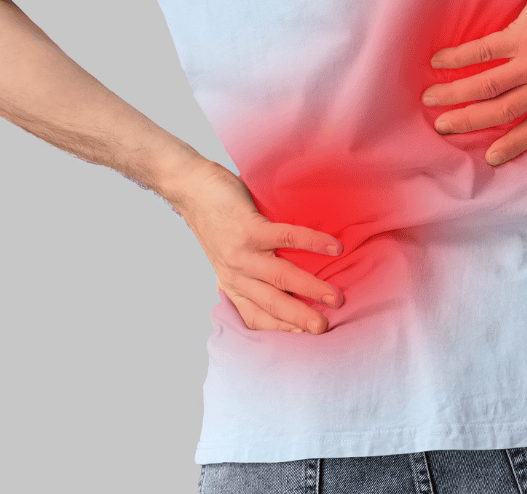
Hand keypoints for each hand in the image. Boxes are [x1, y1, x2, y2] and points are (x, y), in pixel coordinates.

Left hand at [169, 159, 343, 333]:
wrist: (192, 190)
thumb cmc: (217, 222)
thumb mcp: (227, 257)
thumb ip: (248, 273)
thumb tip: (283, 285)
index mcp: (233, 285)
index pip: (256, 317)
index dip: (282, 329)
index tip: (308, 337)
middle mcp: (236, 275)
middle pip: (272, 303)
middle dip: (300, 319)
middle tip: (324, 328)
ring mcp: (241, 253)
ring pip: (280, 277)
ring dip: (310, 289)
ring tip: (335, 297)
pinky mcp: (248, 229)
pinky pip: (284, 238)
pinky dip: (310, 243)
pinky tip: (332, 247)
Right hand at [420, 0, 526, 165]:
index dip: (515, 144)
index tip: (492, 157)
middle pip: (504, 113)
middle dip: (470, 122)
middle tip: (444, 126)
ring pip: (487, 88)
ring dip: (455, 96)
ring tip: (431, 98)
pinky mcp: (522, 36)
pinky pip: (482, 52)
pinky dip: (457, 59)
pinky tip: (438, 61)